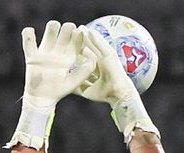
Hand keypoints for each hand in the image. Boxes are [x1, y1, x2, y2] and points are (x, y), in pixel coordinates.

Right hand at [20, 21, 96, 110]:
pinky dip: (27, 35)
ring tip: (54, 26)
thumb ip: (83, 72)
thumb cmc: (59, 91)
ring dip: (52, 28)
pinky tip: (30, 31)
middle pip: (63, 34)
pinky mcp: (32, 57)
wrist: (42, 99)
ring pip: (49, 34)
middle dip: (67, 29)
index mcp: (69, 57)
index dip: (78, 35)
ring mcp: (45, 53)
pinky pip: (28, 43)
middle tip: (68, 28)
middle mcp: (58, 52)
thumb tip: (91, 59)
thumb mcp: (73, 82)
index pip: (75, 42)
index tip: (79, 31)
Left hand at [73, 27, 158, 141]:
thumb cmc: (103, 94)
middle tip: (73, 30)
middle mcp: (101, 60)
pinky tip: (90, 31)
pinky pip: (102, 45)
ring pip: (95, 44)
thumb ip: (77, 85)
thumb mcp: (85, 90)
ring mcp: (106, 57)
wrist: (117, 95)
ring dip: (88, 35)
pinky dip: (96, 38)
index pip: (85, 56)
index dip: (77, 50)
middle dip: (81, 39)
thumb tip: (66, 87)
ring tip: (80, 27)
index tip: (67, 44)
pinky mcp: (110, 56)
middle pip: (90, 47)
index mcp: (96, 67)